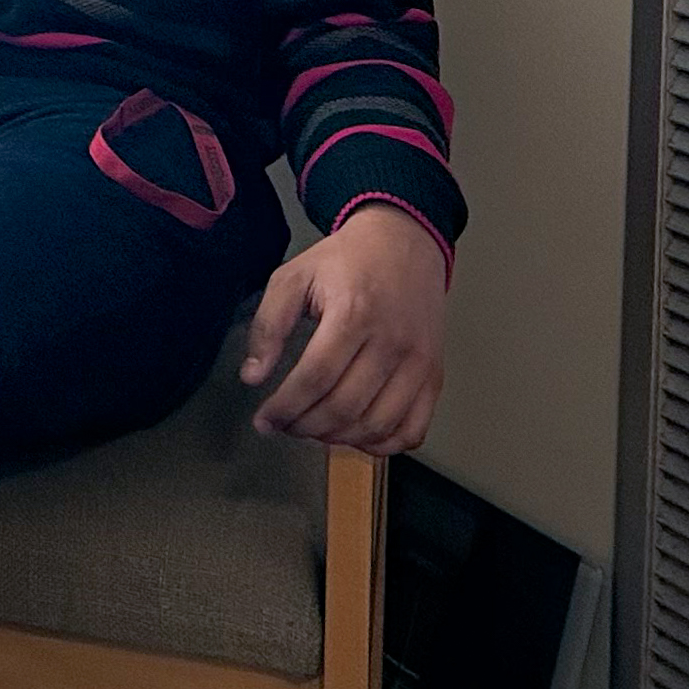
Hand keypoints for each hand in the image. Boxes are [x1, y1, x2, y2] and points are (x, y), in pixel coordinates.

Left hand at [239, 205, 446, 450]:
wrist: (403, 242)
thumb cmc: (345, 261)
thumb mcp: (294, 276)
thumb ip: (269, 325)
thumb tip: (253, 377)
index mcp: (353, 313)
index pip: (315, 378)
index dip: (285, 408)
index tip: (264, 420)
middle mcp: (391, 342)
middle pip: (345, 407)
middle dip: (306, 427)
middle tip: (284, 426)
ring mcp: (418, 363)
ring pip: (378, 425)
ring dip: (338, 440)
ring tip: (312, 430)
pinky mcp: (435, 375)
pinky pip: (413, 429)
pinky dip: (382, 445)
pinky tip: (354, 436)